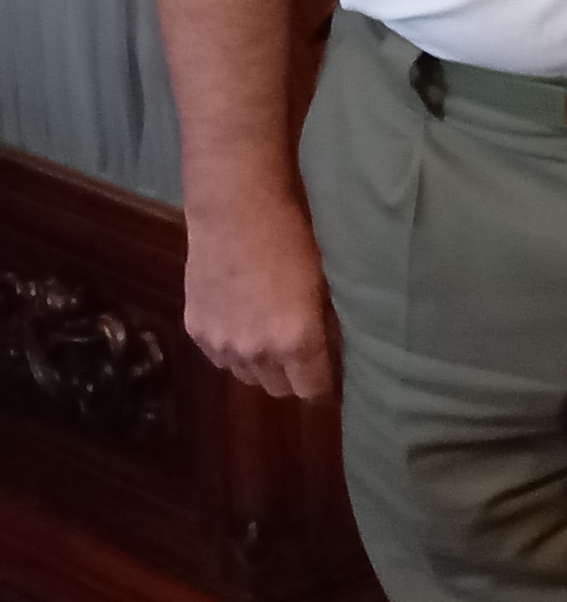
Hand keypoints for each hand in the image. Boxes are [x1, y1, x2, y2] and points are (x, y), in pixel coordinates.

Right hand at [184, 186, 337, 402]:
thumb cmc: (294, 239)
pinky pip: (219, 357)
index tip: (332, 376)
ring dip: (261, 365)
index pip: (312, 390)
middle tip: (303, 353)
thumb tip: (335, 350)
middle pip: (278, 389)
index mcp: (295, 342)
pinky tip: (242, 322)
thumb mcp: (325, 283)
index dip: (324, 386)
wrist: (236, 211)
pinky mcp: (196, 330)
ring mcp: (221, 344)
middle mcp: (256, 352)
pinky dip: (232, 349)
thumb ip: (325, 325)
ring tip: (270, 335)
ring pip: (246, 376)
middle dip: (293, 376)